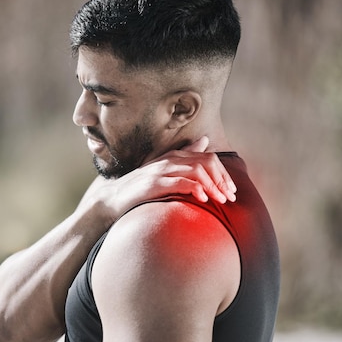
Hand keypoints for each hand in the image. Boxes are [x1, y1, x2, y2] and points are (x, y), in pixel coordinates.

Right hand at [79, 136, 236, 224]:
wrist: (110, 199)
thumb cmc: (137, 189)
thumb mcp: (163, 171)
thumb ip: (184, 156)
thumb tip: (205, 140)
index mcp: (172, 157)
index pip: (207, 157)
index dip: (223, 173)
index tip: (231, 190)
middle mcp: (168, 160)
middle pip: (206, 162)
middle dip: (222, 180)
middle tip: (231, 198)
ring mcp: (160, 171)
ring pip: (196, 171)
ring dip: (213, 186)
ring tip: (221, 201)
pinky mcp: (153, 184)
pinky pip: (180, 183)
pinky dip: (195, 189)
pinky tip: (203, 200)